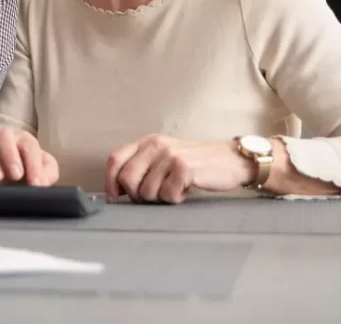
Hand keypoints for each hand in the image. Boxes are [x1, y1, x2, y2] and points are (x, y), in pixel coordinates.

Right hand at [0, 127, 58, 185]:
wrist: (12, 184)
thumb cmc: (29, 175)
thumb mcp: (45, 175)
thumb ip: (48, 173)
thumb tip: (41, 180)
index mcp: (23, 141)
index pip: (29, 144)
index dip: (34, 163)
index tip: (36, 183)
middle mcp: (4, 140)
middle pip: (4, 133)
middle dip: (10, 154)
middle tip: (16, 176)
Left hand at [105, 135, 255, 203]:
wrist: (231, 160)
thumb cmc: (196, 163)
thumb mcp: (165, 158)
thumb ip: (142, 168)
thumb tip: (117, 191)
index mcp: (147, 142)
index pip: (114, 160)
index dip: (109, 182)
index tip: (114, 198)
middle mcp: (155, 145)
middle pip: (127, 179)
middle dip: (138, 196)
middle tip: (157, 195)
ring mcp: (169, 155)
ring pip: (147, 192)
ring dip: (161, 198)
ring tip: (176, 188)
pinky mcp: (184, 167)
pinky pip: (167, 195)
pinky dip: (176, 199)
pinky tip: (186, 189)